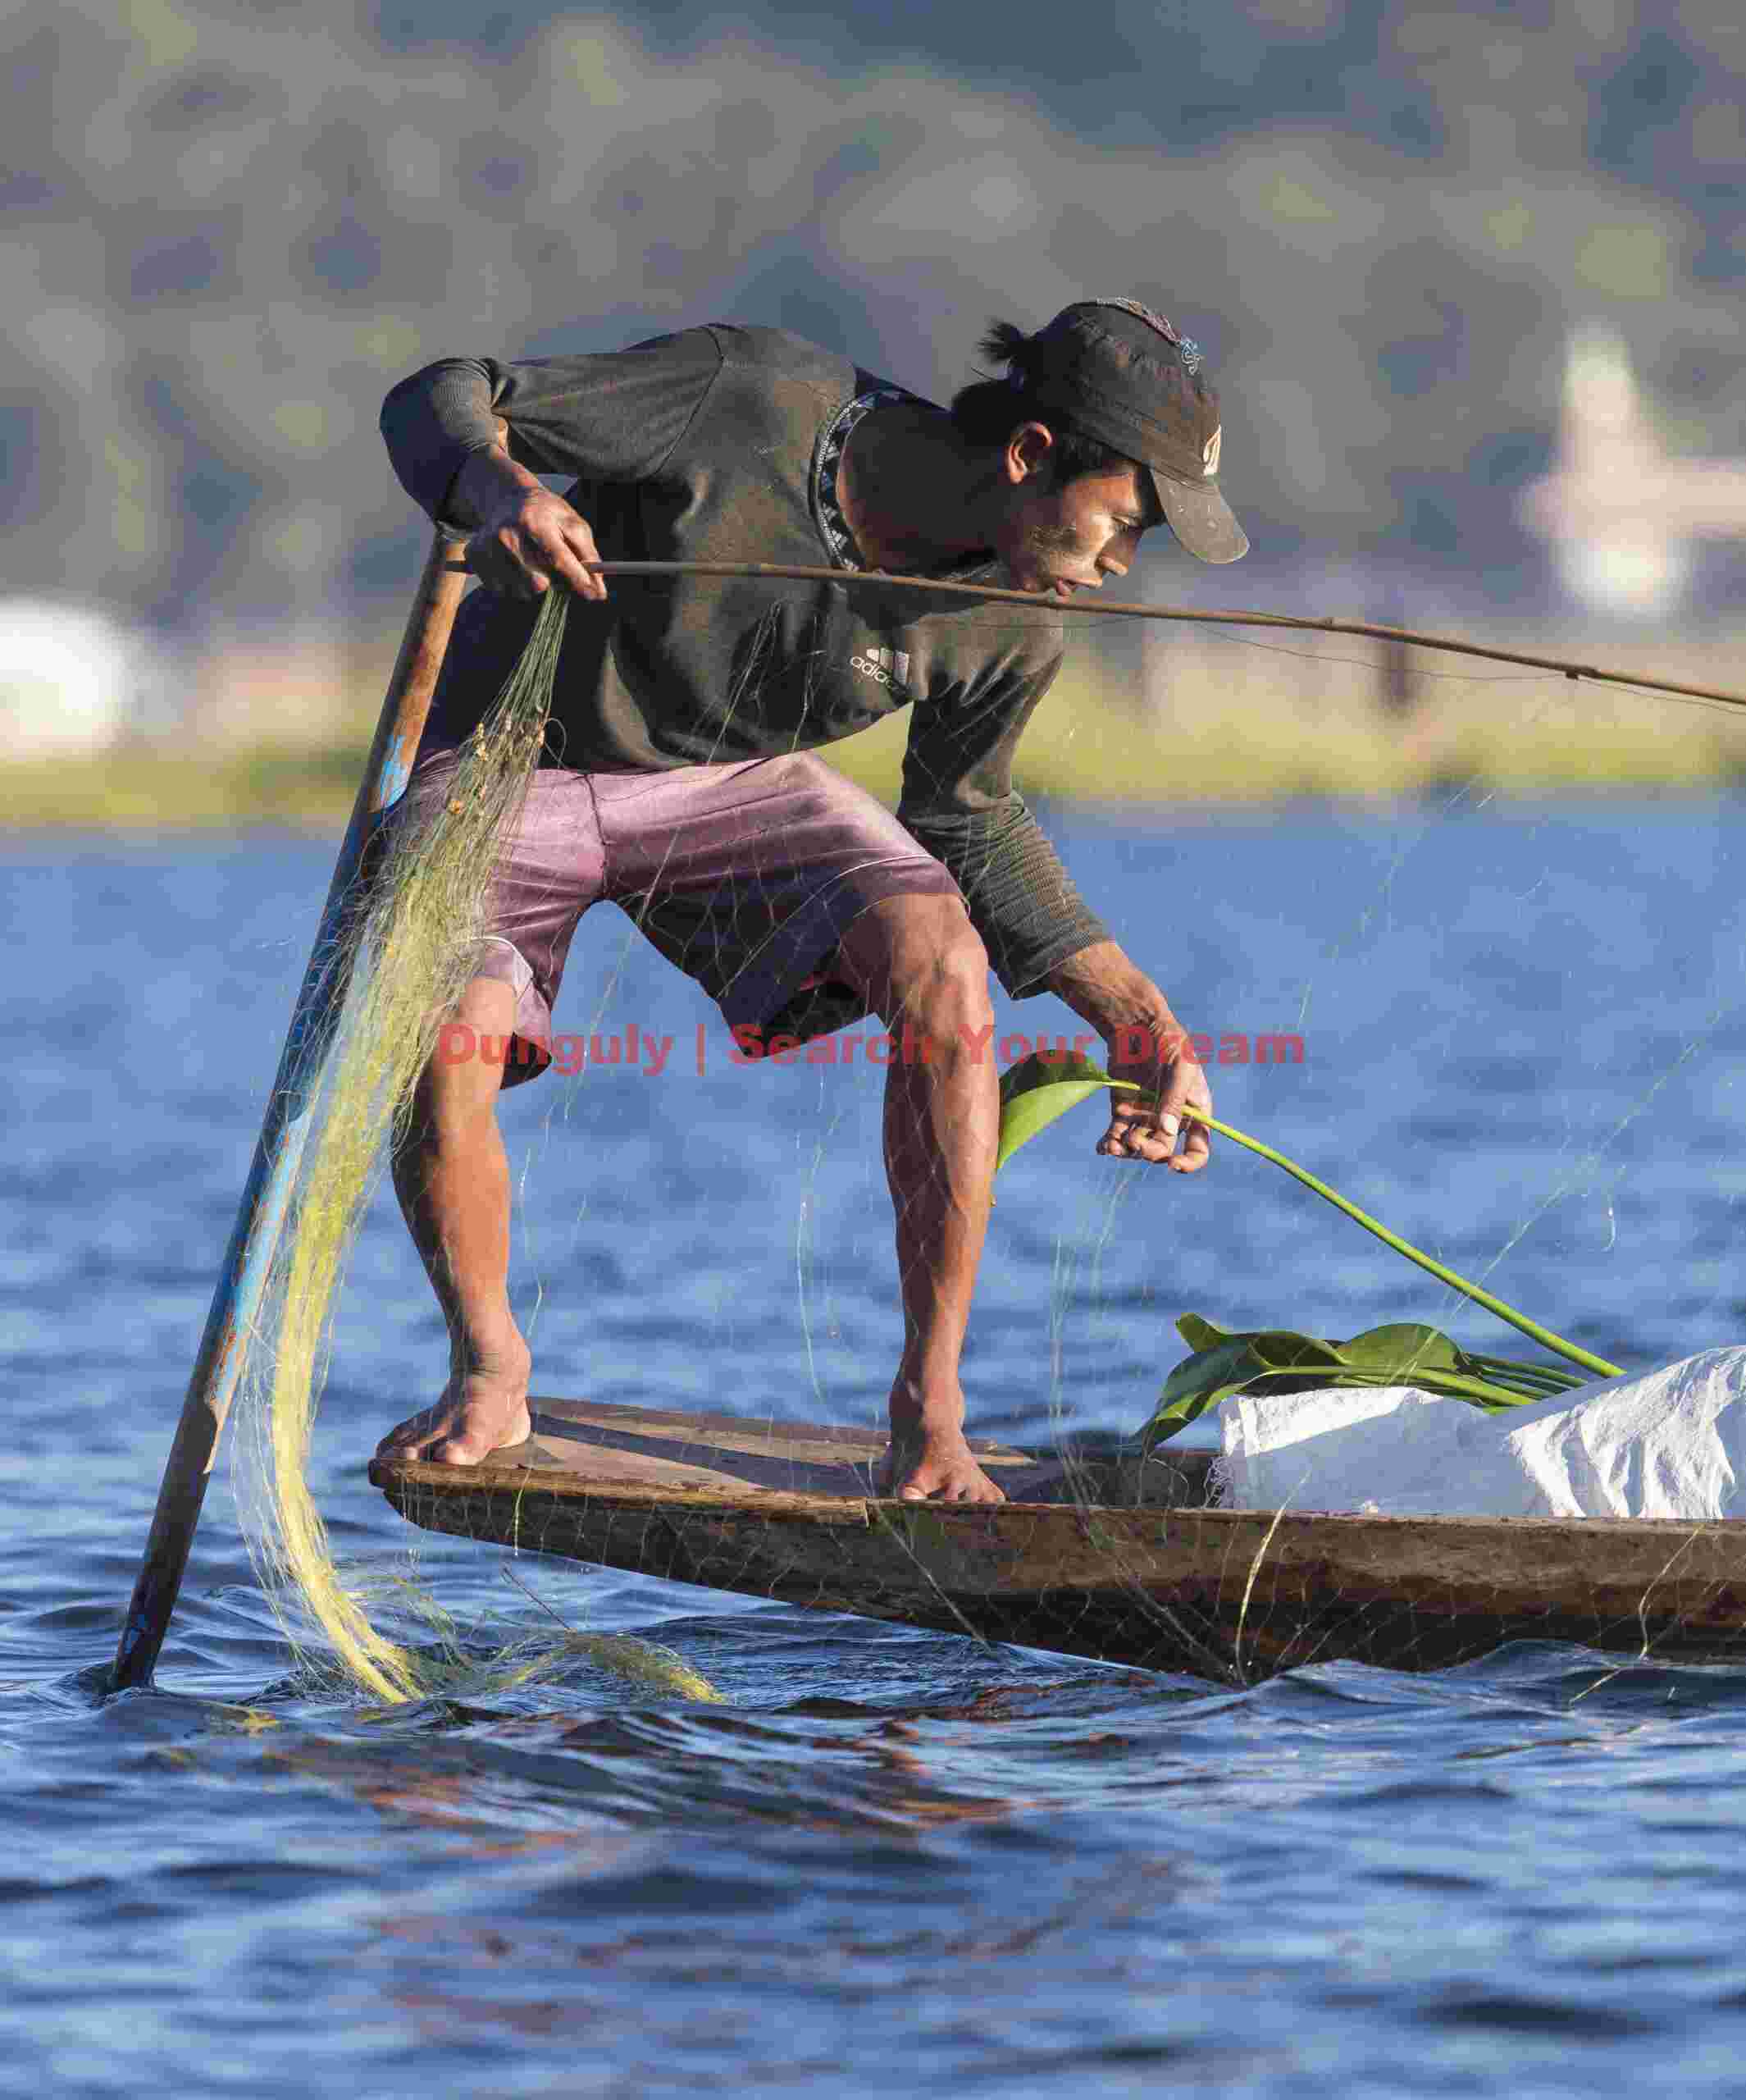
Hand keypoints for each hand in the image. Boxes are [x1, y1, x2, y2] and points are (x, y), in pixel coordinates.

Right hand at [456, 452, 608, 603]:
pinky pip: (501, 590)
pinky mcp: (474, 557)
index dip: (578, 580)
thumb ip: (588, 555)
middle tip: (554, 569)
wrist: (507, 498)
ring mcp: (487, 547)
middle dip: (553, 583)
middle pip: (537, 583)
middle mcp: (506, 534)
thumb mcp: (572, 524)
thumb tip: (598, 590)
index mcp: (533, 520)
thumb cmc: (547, 514)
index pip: (558, 558)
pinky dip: (513, 584)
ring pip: (520, 591)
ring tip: (533, 563)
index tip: (595, 596)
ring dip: (533, 585)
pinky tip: (515, 564)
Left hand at [1097, 1018, 1212, 1173]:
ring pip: (1137, 1146)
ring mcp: (1145, 1116)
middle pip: (1163, 1149)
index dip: (1188, 1162)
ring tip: (1113, 1144)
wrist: (1137, 1025)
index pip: (1198, 1148)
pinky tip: (1102, 1147)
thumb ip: (1175, 1099)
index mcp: (1194, 1111)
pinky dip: (1109, 1143)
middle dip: (1149, 1151)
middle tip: (1134, 1140)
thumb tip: (1168, 1132)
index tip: (1173, 1165)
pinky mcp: (1122, 1111)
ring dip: (1126, 1150)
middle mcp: (1170, 1118)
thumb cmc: (1168, 1041)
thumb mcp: (1180, 1067)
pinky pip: (1117, 1134)